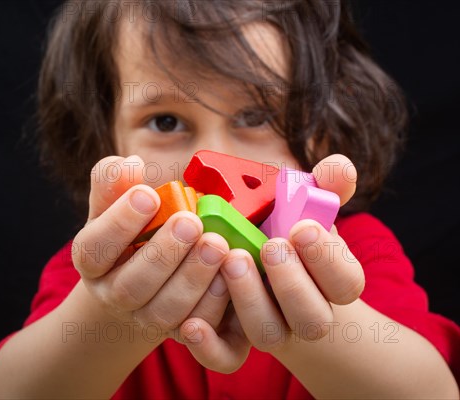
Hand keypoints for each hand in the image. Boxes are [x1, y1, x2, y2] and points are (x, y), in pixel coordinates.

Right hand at [72, 155, 231, 343]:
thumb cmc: (130, 230)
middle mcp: (112, 294)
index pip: (95, 247)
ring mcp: (144, 318)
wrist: (140, 277)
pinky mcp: (176, 332)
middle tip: (190, 221)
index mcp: (91, 259)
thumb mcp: (114, 203)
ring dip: (192, 279)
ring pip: (164, 311)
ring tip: (216, 244)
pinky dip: (212, 304)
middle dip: (162, 254)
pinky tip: (228, 275)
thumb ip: (115, 182)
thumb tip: (129, 165)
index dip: (120, 223)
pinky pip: (194, 327)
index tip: (148, 195)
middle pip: (131, 286)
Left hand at [181, 154, 363, 368]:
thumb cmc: (282, 231)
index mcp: (331, 280)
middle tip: (270, 246)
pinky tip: (190, 323)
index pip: (346, 282)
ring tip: (232, 260)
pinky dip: (209, 346)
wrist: (260, 271)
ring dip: (251, 300)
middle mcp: (305, 312)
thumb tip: (338, 167)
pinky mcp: (233, 340)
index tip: (303, 227)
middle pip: (312, 318)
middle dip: (292, 282)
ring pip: (269, 334)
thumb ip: (322, 186)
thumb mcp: (302, 205)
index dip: (327, 259)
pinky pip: (226, 358)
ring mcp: (270, 328)